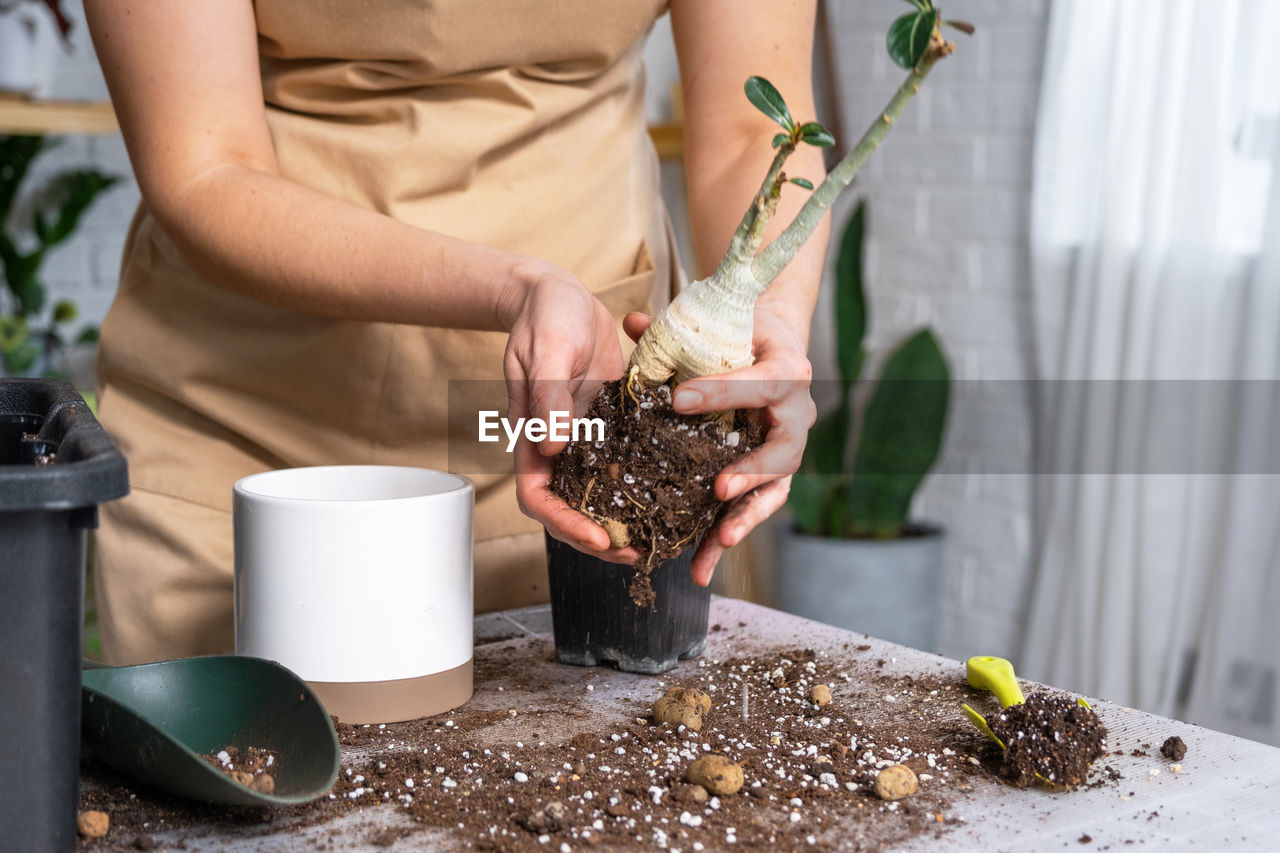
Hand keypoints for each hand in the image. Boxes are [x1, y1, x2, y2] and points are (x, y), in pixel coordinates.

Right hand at [503, 262, 642, 563]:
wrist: (560, 295)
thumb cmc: (546, 317)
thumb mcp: (548, 350)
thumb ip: (550, 395)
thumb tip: (552, 443)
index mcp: (532, 434)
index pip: (537, 497)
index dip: (564, 523)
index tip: (597, 537)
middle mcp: (557, 445)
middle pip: (569, 509)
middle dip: (597, 538)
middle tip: (637, 553)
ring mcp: (585, 439)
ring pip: (597, 495)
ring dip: (622, 521)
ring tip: (655, 540)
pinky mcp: (610, 426)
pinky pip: (623, 466)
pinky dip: (640, 487)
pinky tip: (670, 498)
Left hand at [623, 307, 816, 585]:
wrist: (774, 344)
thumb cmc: (740, 331)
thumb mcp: (715, 322)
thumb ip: (673, 328)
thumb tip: (630, 320)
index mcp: (788, 370)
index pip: (759, 383)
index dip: (722, 392)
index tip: (680, 400)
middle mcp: (796, 415)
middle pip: (782, 450)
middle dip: (752, 470)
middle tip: (720, 486)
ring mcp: (786, 449)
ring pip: (774, 491)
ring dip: (745, 518)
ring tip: (718, 541)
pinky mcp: (771, 475)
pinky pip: (754, 509)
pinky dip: (729, 535)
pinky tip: (701, 566)